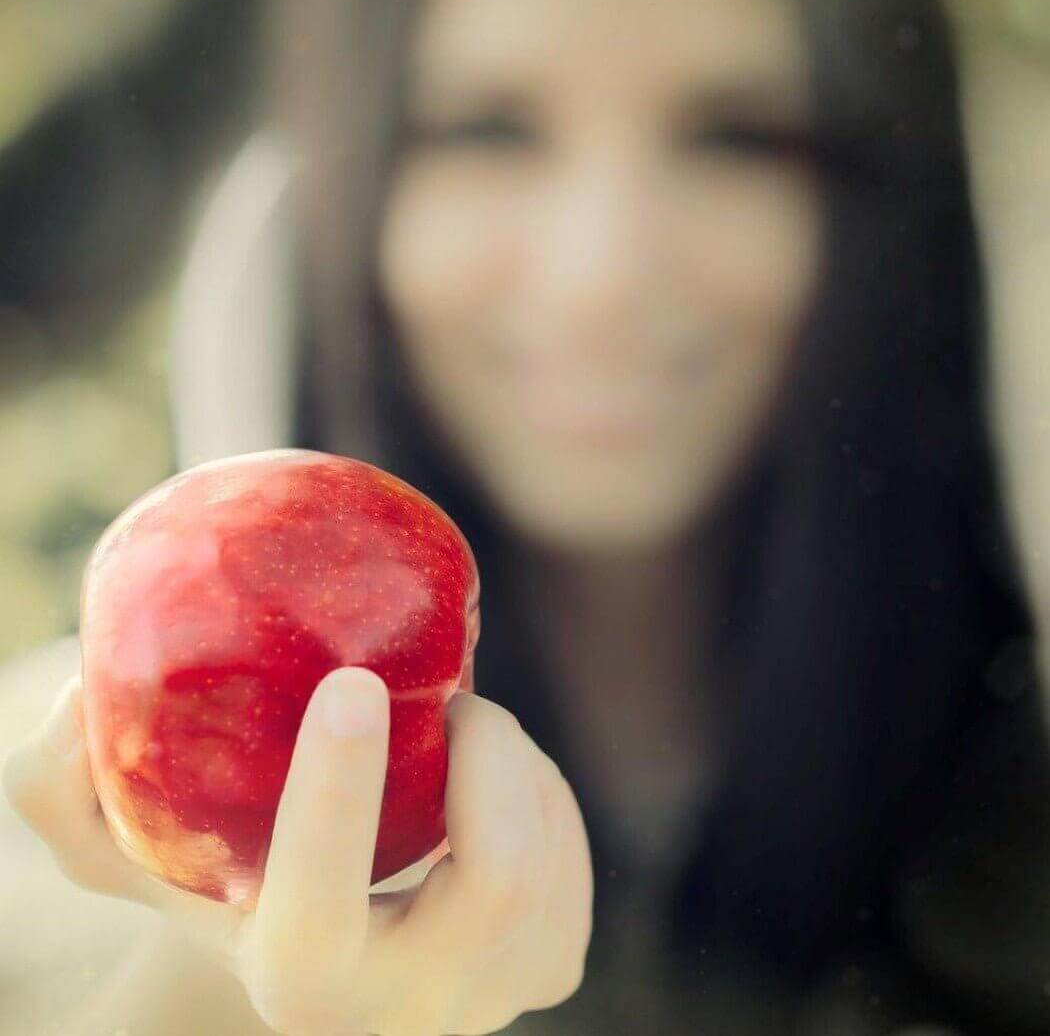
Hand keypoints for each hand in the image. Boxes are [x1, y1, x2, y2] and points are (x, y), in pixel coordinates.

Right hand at [3, 668, 592, 1034]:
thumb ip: (69, 789)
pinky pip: (570, 847)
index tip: (351, 686)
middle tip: (447, 697)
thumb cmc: (225, 884)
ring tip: (460, 732)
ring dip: (509, 759)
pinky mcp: (550, 965)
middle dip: (483, 751)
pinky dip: (538, 788)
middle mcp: (410, 1009)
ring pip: (545, 850)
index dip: (336, 793)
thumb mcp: (129, 851)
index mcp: (299, 977)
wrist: (328, 962)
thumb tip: (81, 698)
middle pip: (496, 872)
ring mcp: (497, 995)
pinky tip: (492, 785)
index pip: (318, 902)